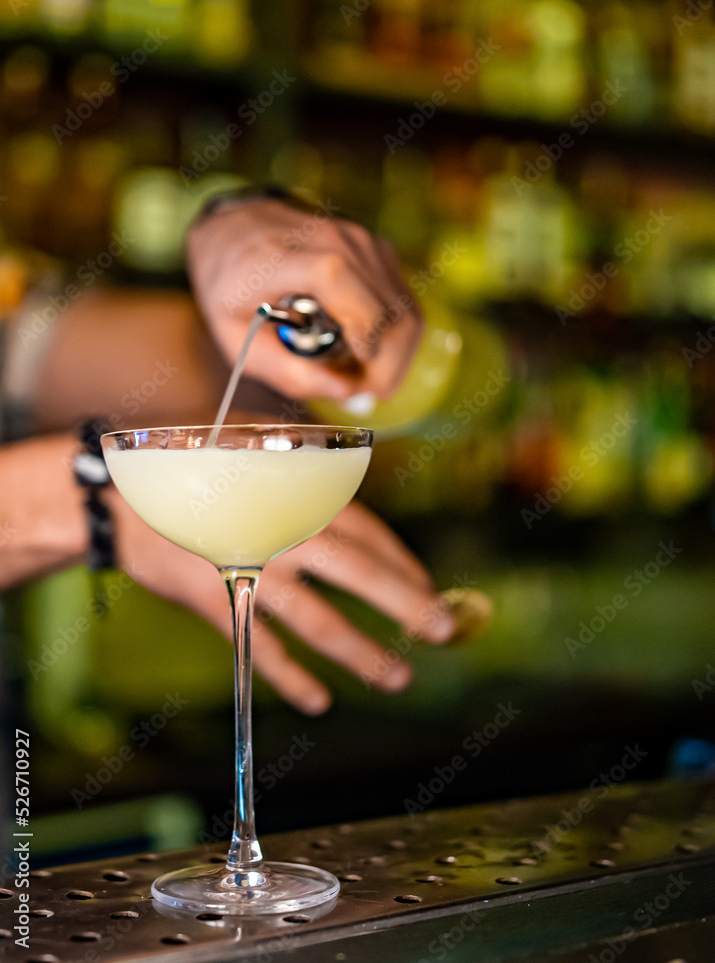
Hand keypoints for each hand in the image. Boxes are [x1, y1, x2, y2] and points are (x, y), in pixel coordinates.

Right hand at [113, 492, 458, 714]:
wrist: (117, 490)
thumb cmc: (192, 460)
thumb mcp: (255, 442)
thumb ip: (302, 464)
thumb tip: (351, 483)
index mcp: (298, 490)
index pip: (368, 533)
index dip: (404, 565)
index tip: (429, 590)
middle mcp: (283, 530)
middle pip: (360, 573)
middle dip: (409, 605)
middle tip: (446, 632)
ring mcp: (250, 569)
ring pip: (318, 619)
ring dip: (362, 652)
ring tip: (397, 676)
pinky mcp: (215, 601)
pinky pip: (259, 648)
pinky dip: (290, 676)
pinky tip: (318, 700)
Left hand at [187, 197, 422, 401]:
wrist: (238, 228)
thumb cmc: (231, 288)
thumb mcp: (238, 341)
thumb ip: (288, 371)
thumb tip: (347, 393)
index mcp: (284, 258)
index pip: (336, 278)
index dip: (360, 328)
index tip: (358, 372)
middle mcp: (333, 241)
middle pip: (389, 308)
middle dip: (389, 365)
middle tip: (367, 392)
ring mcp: (362, 242)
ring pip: (406, 309)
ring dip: (396, 353)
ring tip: (365, 373)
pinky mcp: (378, 249)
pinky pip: (403, 301)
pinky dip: (395, 334)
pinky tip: (369, 350)